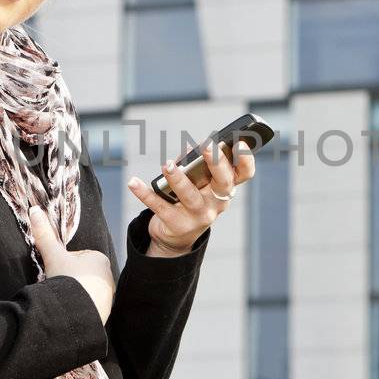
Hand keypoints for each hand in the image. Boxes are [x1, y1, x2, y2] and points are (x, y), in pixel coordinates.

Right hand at [29, 205, 115, 323]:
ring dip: (74, 294)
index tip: (57, 273)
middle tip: (60, 286)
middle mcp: (108, 275)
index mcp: (100, 259)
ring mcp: (108, 295)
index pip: (76, 258)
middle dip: (69, 280)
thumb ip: (45, 234)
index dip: (62, 264)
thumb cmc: (67, 279)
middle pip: (81, 274)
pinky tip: (70, 310)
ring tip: (64, 299)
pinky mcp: (105, 312)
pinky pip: (88, 306)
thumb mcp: (53, 255)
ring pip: (85, 290)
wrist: (73, 313)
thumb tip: (34, 210)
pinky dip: (79, 308)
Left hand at [127, 139, 256, 255]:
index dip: (245, 159)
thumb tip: (189, 151)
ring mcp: (198, 216)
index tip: (241, 142)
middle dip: (216, 163)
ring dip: (178, 179)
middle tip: (207, 146)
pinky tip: (133, 182)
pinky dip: (145, 194)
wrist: (177, 236)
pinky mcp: (177, 224)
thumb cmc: (191, 199)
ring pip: (190, 196)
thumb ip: (195, 164)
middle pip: (223, 183)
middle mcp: (217, 203)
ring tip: (167, 165)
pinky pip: (160, 207)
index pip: (244, 174)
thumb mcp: (199, 183)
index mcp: (226, 189)